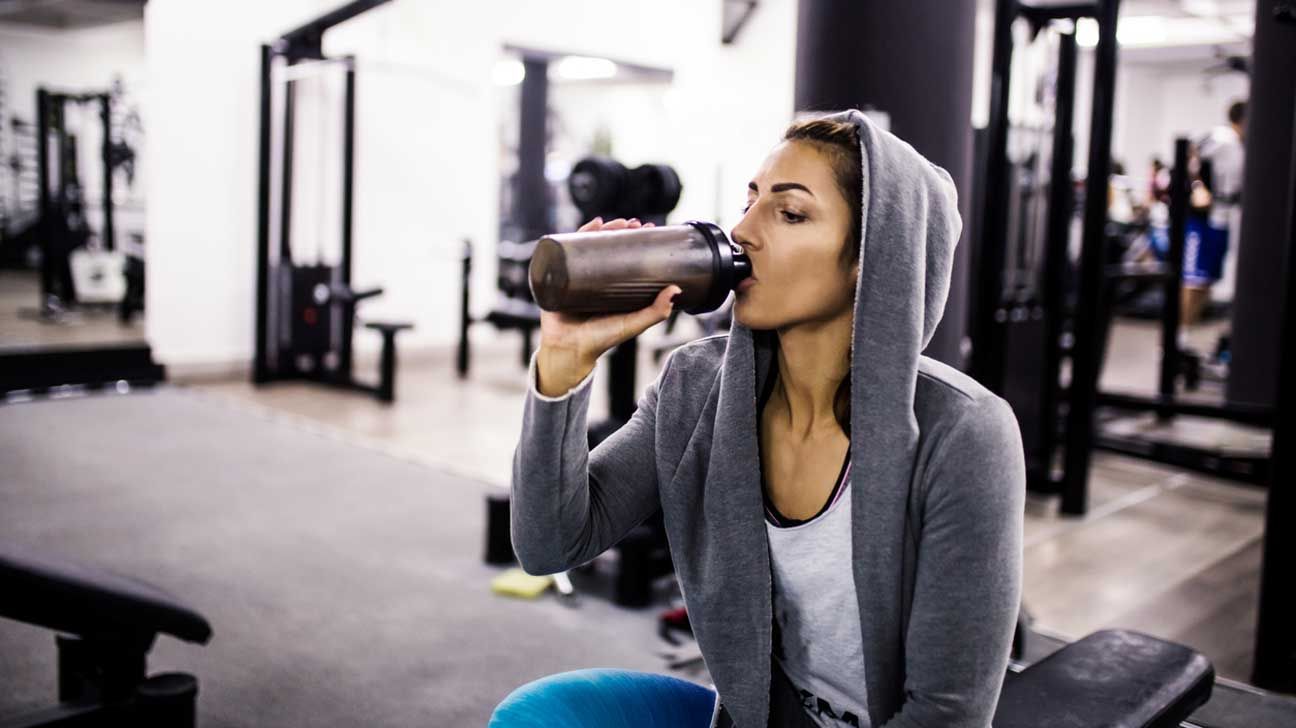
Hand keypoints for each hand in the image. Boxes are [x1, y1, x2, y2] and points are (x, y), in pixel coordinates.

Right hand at [535, 217, 680, 396]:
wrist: (569, 350)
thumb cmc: (600, 341)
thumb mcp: (632, 324)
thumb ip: (655, 312)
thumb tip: (676, 290)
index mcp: (613, 286)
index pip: (627, 256)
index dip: (638, 241)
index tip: (651, 229)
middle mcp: (596, 278)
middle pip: (608, 246)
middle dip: (621, 230)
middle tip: (635, 223)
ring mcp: (576, 275)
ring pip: (589, 245)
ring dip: (602, 229)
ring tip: (614, 221)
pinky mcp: (559, 276)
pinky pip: (566, 251)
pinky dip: (576, 234)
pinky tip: (591, 225)